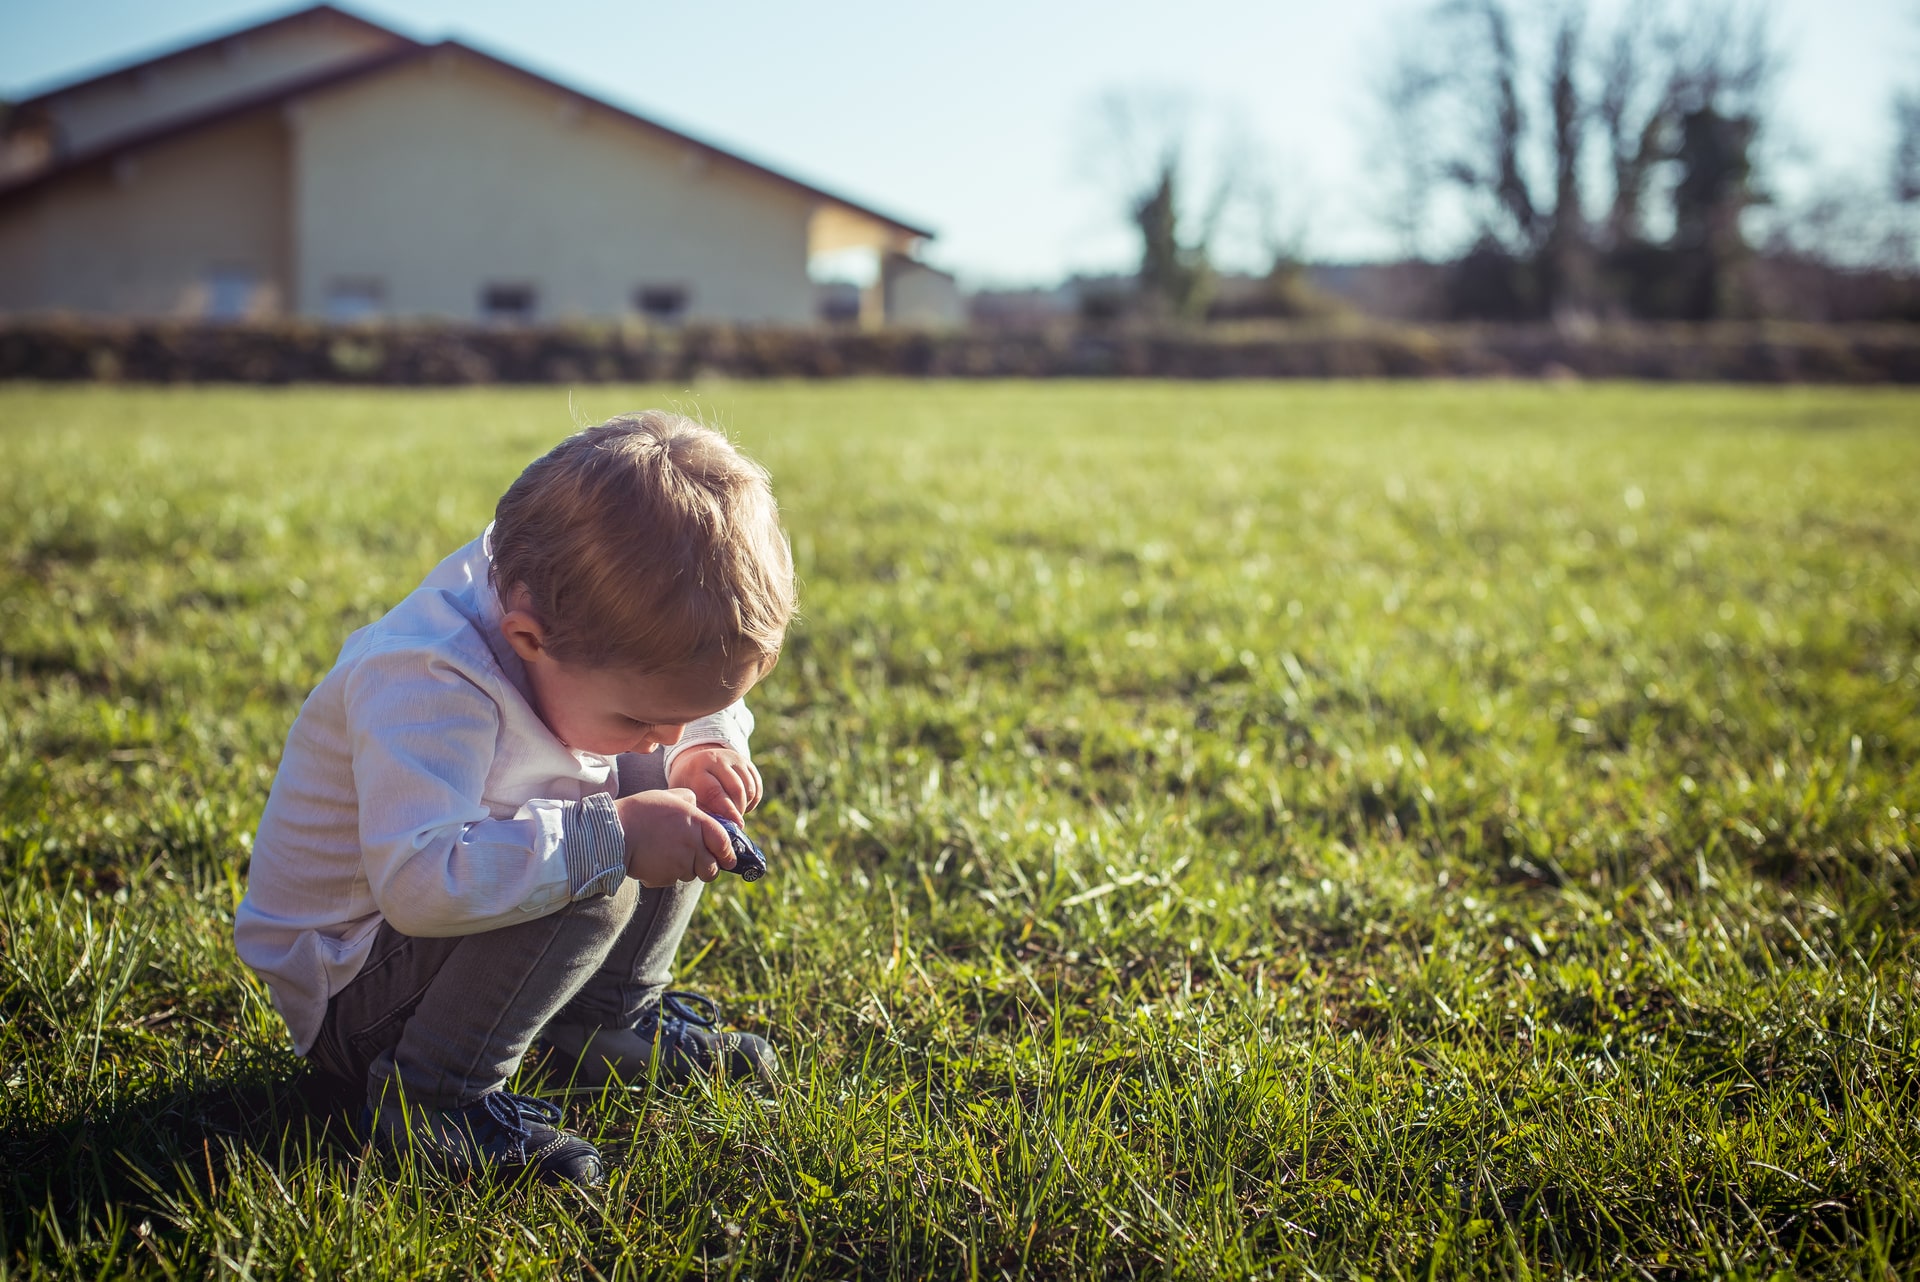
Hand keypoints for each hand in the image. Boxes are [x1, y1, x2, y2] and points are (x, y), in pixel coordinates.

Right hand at [615, 787, 733, 885]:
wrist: (615, 833)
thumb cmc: (641, 811)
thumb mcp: (668, 796)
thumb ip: (688, 799)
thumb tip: (695, 803)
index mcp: (698, 823)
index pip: (723, 843)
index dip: (728, 853)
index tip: (729, 859)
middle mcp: (693, 846)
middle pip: (711, 868)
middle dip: (708, 868)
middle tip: (701, 862)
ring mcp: (680, 864)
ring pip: (692, 875)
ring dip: (686, 869)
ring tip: (669, 855)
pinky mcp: (665, 878)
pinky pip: (673, 880)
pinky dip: (668, 874)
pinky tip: (655, 860)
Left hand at [666, 744, 762, 825]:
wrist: (698, 763)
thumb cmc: (689, 787)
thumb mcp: (687, 797)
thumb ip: (700, 811)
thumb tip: (719, 828)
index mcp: (698, 768)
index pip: (714, 791)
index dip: (726, 810)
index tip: (735, 825)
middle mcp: (718, 759)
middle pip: (736, 790)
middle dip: (737, 810)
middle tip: (732, 823)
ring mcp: (735, 759)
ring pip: (750, 789)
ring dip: (745, 806)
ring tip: (733, 814)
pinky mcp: (748, 764)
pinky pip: (757, 788)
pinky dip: (752, 802)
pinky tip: (740, 805)